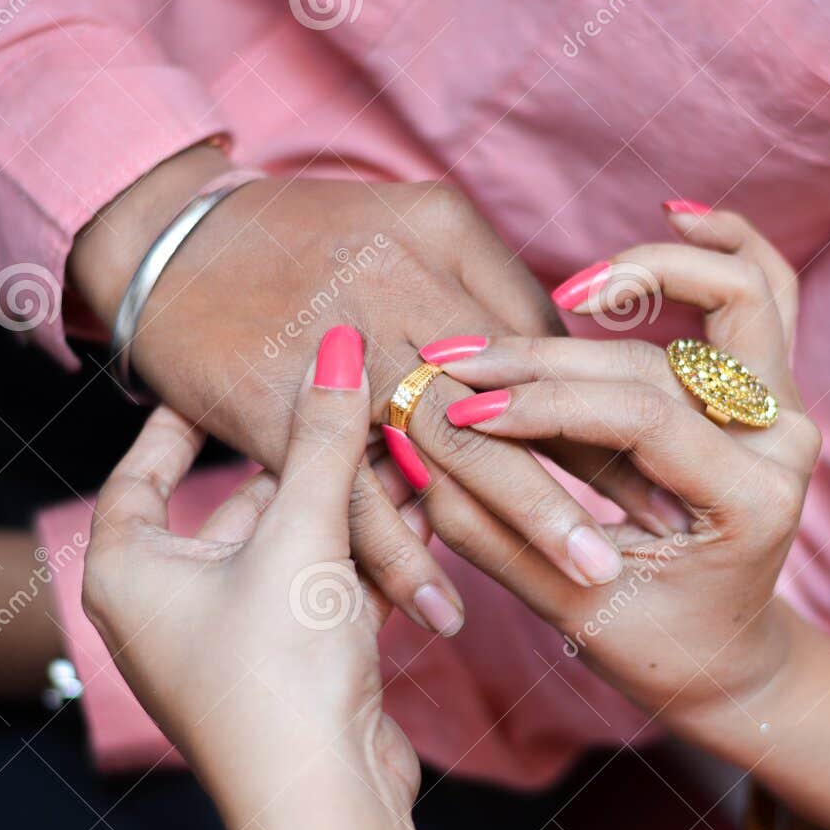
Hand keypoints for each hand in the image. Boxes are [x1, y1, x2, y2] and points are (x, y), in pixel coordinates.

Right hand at [69, 145, 680, 637]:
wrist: (168, 238)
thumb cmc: (300, 232)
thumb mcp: (407, 224)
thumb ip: (483, 286)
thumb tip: (560, 361)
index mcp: (438, 236)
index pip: (542, 337)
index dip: (603, 405)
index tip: (662, 462)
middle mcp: (395, 288)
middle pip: (511, 392)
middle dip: (591, 469)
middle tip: (661, 529)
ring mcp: (335, 349)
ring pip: (442, 445)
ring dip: (519, 520)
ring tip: (587, 579)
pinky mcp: (274, 405)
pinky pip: (345, 491)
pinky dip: (397, 554)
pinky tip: (447, 605)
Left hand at [81, 327, 438, 829]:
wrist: (323, 800)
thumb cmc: (277, 668)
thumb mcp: (298, 536)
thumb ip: (320, 439)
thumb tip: (334, 344)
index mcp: (132, 574)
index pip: (141, 473)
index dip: (176, 419)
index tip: (210, 374)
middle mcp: (174, 606)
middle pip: (235, 505)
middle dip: (299, 456)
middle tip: (347, 395)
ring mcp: (237, 640)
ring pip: (292, 546)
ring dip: (347, 503)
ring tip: (398, 441)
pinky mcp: (295, 666)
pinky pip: (328, 587)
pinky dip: (368, 554)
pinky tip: (421, 510)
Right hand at [428, 209, 820, 750]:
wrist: (722, 655)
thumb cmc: (650, 647)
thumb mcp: (571, 609)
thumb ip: (501, 531)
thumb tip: (422, 449)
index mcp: (753, 502)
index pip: (638, 418)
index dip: (541, 407)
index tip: (458, 411)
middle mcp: (784, 442)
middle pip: (659, 360)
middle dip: (551, 359)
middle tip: (461, 363)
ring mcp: (783, 407)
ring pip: (728, 297)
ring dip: (643, 275)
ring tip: (565, 292)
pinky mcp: (766, 387)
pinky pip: (764, 290)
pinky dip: (726, 247)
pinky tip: (672, 216)